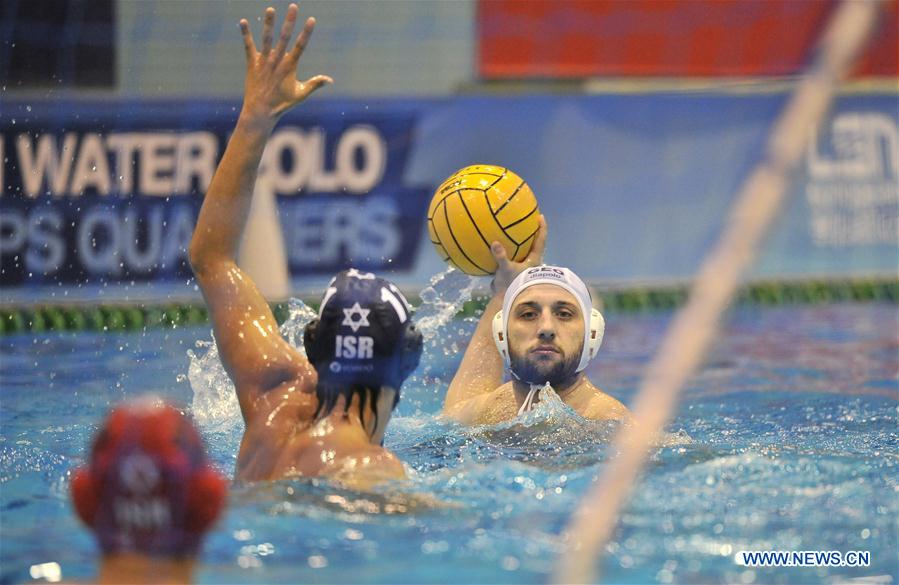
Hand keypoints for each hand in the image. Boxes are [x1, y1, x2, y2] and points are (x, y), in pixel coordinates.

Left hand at [239, 4, 332, 121]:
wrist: (261, 111)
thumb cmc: (282, 104)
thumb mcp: (301, 94)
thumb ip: (315, 84)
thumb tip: (330, 80)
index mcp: (290, 67)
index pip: (301, 46)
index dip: (306, 32)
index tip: (311, 19)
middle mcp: (277, 61)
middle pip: (284, 37)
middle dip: (289, 21)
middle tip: (293, 6)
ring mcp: (264, 61)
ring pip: (267, 39)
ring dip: (269, 23)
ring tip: (270, 9)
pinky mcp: (252, 64)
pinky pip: (248, 46)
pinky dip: (246, 34)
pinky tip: (242, 21)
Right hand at [490, 214, 546, 294]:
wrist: (505, 301)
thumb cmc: (511, 285)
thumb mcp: (507, 270)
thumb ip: (501, 256)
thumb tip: (495, 243)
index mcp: (533, 259)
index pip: (540, 240)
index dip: (541, 228)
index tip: (540, 216)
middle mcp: (529, 262)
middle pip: (532, 243)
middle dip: (530, 232)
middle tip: (527, 219)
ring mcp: (520, 266)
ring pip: (520, 249)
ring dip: (517, 241)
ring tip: (511, 229)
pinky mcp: (512, 270)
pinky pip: (508, 255)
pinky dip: (503, 249)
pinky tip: (493, 244)